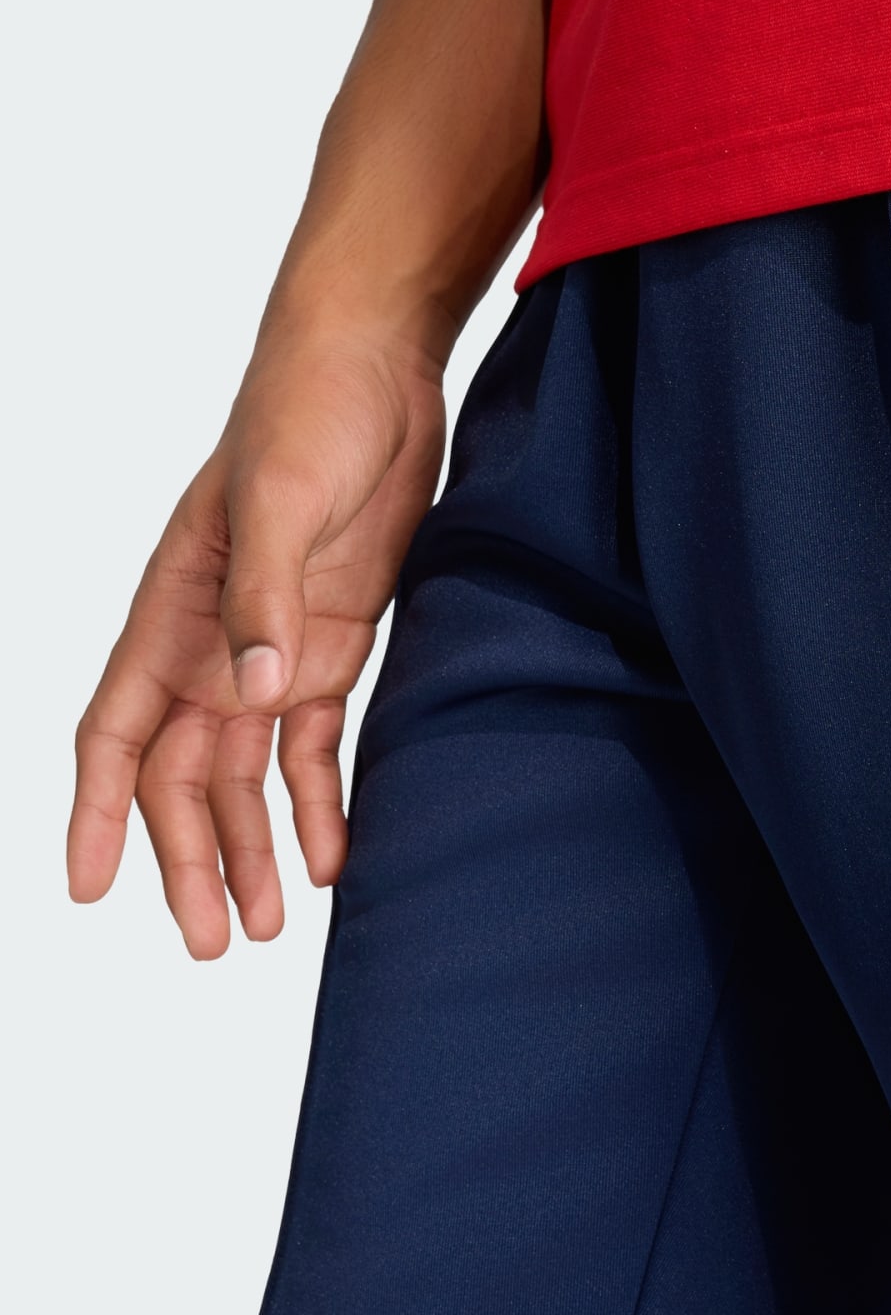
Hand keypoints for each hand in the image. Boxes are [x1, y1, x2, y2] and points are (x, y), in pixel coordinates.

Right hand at [67, 316, 446, 954]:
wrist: (377, 370)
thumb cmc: (305, 414)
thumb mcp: (279, 500)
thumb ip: (261, 598)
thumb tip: (254, 694)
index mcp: (171, 612)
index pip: (117, 732)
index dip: (98, 812)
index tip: (88, 891)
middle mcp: (212, 644)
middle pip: (186, 776)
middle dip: (191, 859)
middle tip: (209, 945)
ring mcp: (274, 647)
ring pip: (249, 773)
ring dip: (253, 845)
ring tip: (265, 925)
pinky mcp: (337, 640)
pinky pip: (318, 741)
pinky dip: (322, 799)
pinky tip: (332, 855)